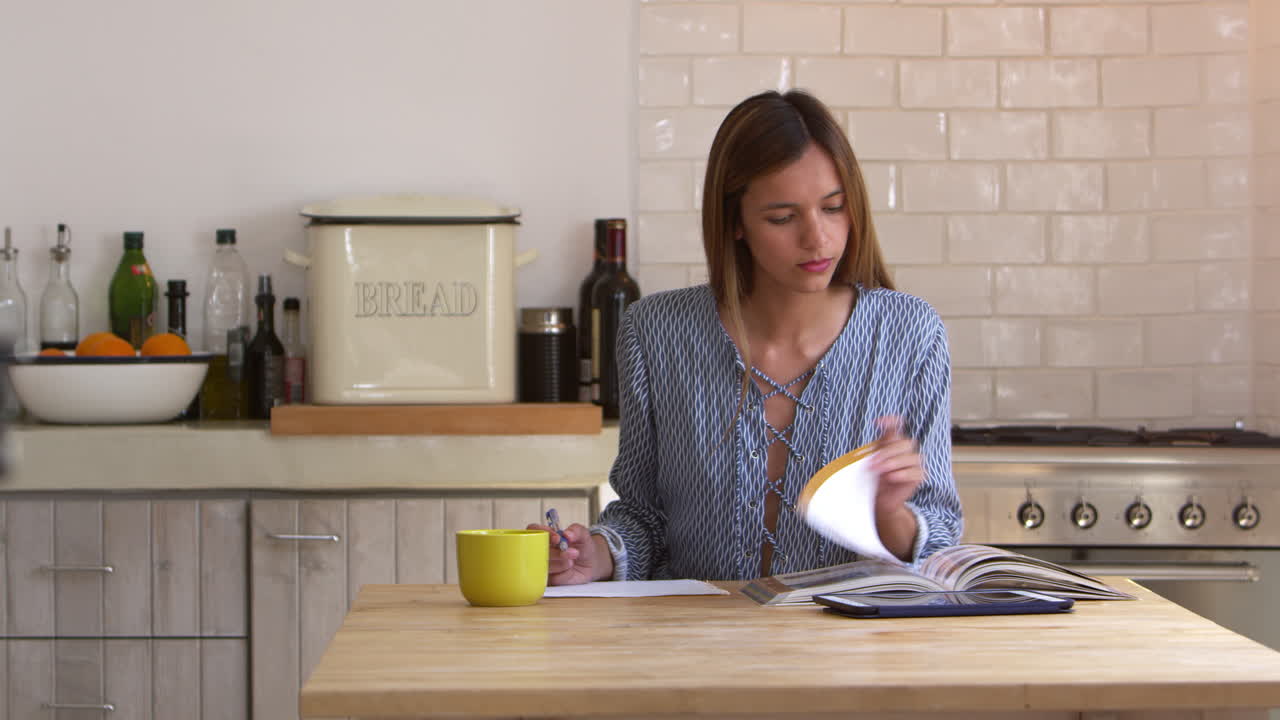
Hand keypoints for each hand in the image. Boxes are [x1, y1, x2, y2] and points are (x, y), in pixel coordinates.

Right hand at [526, 522, 610, 584]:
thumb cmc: (583, 548)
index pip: (534, 530)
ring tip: (572, 562)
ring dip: (561, 564)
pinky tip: (569, 572)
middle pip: (538, 550)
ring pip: (545, 565)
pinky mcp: (547, 579)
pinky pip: (552, 578)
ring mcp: (542, 565)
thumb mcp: (583, 535)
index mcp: (546, 536)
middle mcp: (541, 550)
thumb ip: (576, 531)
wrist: (590, 565)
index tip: (557, 538)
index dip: (543, 533)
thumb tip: (567, 533)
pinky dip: (563, 575)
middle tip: (573, 552)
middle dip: (556, 553)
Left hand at [867, 415, 923, 558]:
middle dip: (888, 452)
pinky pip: (915, 472)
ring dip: (893, 463)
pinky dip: (902, 474)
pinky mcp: (919, 475)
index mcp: (893, 444)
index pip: (896, 428)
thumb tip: (877, 426)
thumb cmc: (875, 479)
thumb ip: (877, 445)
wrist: (879, 500)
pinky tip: (891, 477)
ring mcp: (915, 462)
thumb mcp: (872, 461)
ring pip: (911, 457)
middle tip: (873, 463)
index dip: (891, 422)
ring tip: (880, 471)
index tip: (877, 422)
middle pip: (904, 443)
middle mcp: (906, 451)